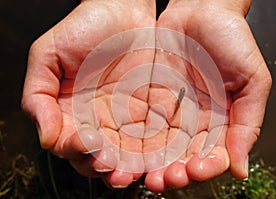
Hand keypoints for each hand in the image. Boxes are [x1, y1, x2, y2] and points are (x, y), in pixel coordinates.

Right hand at [21, 0, 156, 187]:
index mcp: (70, 112)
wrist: (122, 9)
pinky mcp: (149, 110)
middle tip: (109, 165)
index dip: (76, 149)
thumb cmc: (84, 27)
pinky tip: (152, 158)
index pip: (70, 143)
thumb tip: (45, 138)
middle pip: (97, 156)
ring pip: (124, 154)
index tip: (86, 141)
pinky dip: (151, 151)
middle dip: (103, 166)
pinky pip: (151, 136)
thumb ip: (38, 97)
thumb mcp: (48, 56)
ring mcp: (124, 117)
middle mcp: (97, 119)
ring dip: (126, 167)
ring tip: (129, 172)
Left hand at [145, 0, 270, 190]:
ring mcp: (172, 109)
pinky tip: (130, 154)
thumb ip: (248, 124)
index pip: (212, 154)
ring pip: (161, 145)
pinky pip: (143, 123)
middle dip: (173, 171)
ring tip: (144, 176)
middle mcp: (195, 119)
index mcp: (221, 120)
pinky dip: (137, 141)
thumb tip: (241, 168)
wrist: (202, 10)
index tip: (194, 171)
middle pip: (183, 155)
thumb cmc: (232, 39)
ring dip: (152, 163)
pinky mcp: (151, 97)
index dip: (204, 167)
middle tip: (163, 181)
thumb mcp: (252, 81)